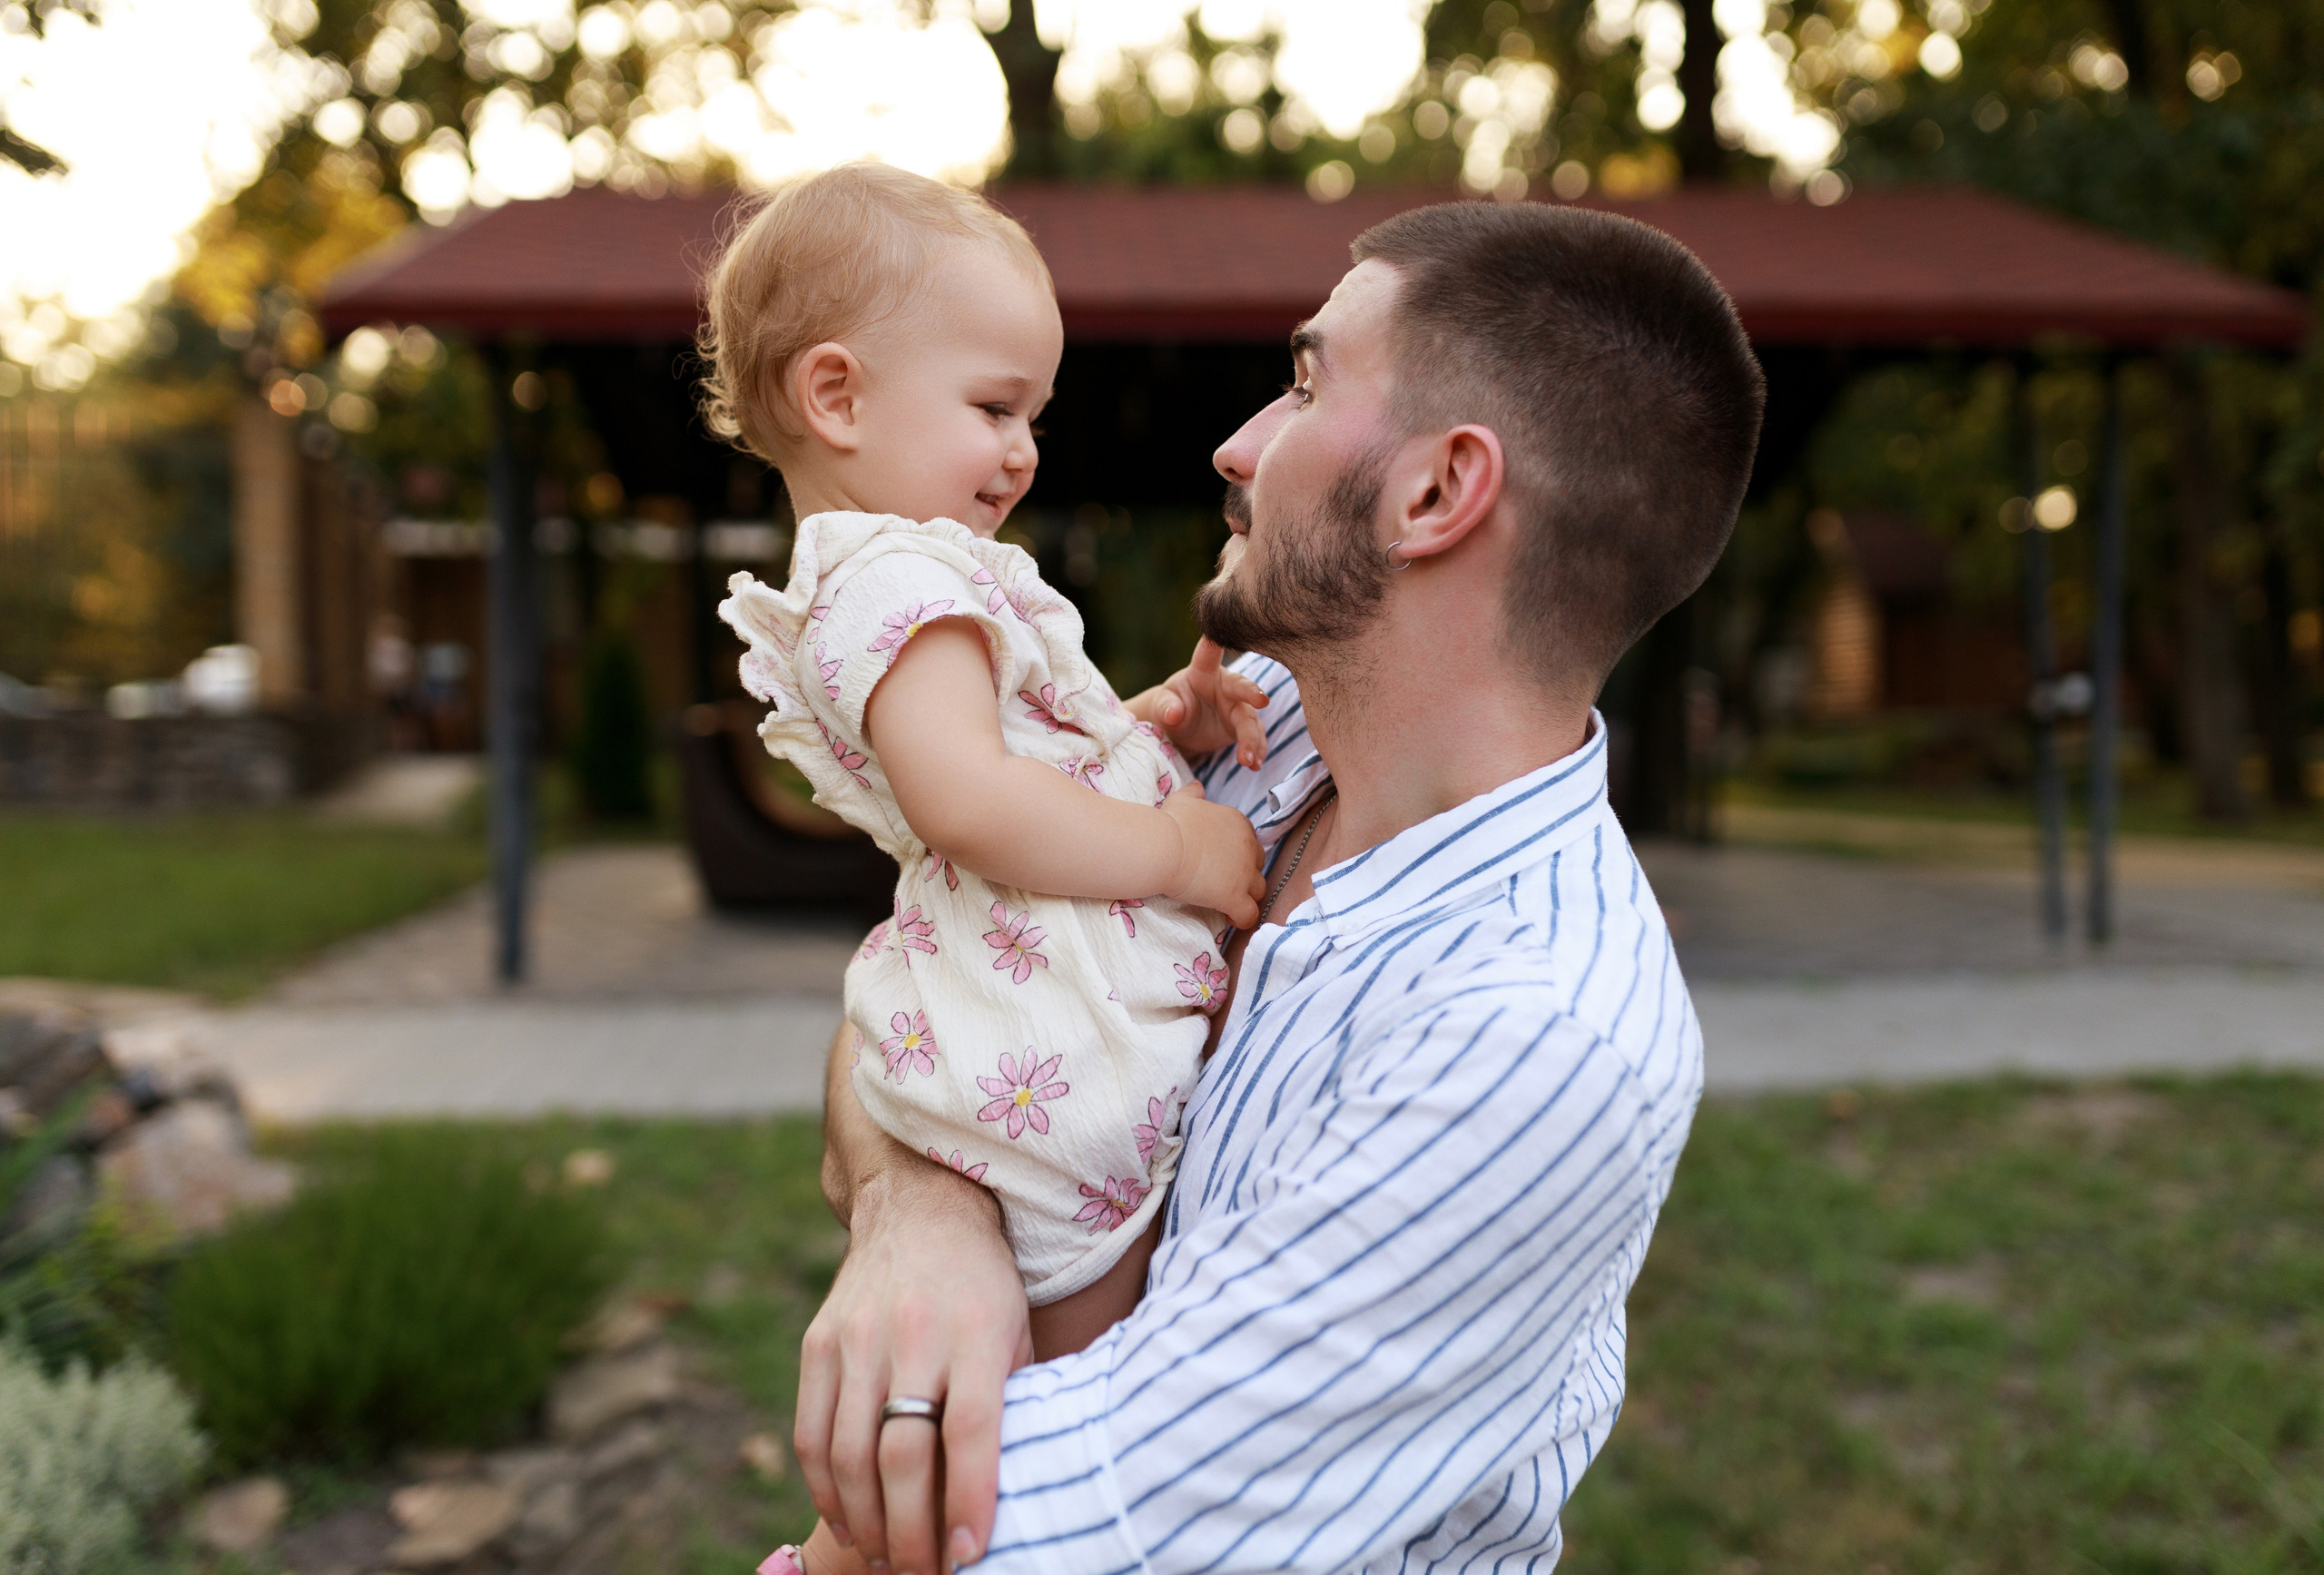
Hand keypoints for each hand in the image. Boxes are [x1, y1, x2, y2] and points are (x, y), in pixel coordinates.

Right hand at [796, 1127, 1032, 1573]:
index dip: (969, 1499)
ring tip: (889, 1560)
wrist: (919, 1205)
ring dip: (867, 1523)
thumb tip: (1017, 1494)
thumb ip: (1015, 1401)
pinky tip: (849, 1520)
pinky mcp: (818, 1343)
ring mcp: (857, 1338)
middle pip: (901, 1454)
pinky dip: (826, 1490)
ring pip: (848, 1455)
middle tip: (927, 1572)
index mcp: (975, 1330)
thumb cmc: (984, 1284)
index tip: (972, 1554)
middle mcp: (911, 1333)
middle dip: (912, 1532)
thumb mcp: (1017, 1329)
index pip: (969, 1430)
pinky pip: (811, 1434)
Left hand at [1138, 638, 1268, 769]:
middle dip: (1251, 692)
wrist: (1180, 727)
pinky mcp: (1242, 726)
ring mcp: (1237, 706)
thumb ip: (1166, 706)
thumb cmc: (1171, 705)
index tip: (1220, 635)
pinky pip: (1254, 738)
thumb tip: (1174, 714)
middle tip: (1261, 701)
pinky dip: (1255, 751)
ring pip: (1250, 719)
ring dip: (1252, 739)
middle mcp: (1225, 685)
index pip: (1208, 653)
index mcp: (1202, 671)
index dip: (1215, 642)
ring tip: (1249, 760)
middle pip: (1241, 686)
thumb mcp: (1163, 705)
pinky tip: (1255, 765)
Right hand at [1161, 780, 1266, 928]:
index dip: (1237, 854)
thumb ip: (1194, 793)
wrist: (1164, 847)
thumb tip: (1198, 786)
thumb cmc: (1171, 822)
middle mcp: (1248, 847)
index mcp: (1238, 823)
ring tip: (1227, 902)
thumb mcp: (1183, 800)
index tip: (1220, 862)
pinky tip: (1229, 918)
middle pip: (1257, 865)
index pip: (1249, 842)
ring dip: (1246, 896)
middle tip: (1224, 881)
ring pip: (1258, 890)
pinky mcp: (1234, 897)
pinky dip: (1242, 918)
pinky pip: (1249, 914)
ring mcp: (1243, 874)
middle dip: (1245, 874)